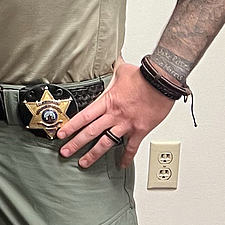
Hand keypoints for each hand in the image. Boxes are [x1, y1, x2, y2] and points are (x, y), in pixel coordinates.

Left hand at [56, 60, 174, 167]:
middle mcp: (114, 115)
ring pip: (106, 143)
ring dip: (94, 154)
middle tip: (64, 152)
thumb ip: (114, 67)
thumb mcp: (122, 69)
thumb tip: (112, 59)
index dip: (71, 127)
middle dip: (75, 144)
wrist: (163, 82)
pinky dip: (126, 157)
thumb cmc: (144, 76)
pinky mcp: (140, 130)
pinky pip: (131, 147)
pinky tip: (121, 165)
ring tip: (83, 163)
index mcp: (107, 102)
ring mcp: (127, 124)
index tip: (61, 134)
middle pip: (90, 132)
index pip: (84, 117)